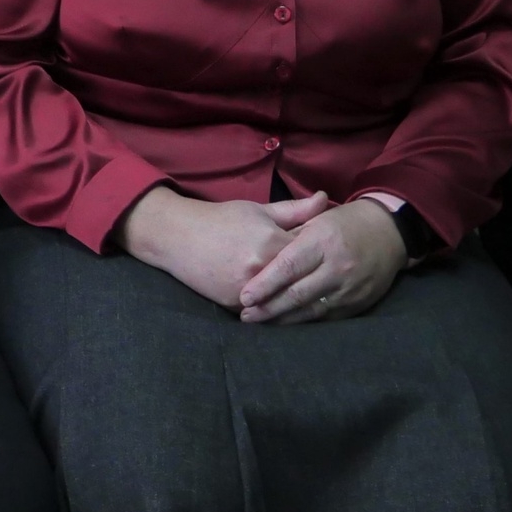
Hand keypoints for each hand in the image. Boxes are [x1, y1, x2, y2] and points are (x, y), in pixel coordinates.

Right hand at [117, 187, 335, 310]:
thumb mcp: (258, 210)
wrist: (178, 237)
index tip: (333, 256)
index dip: (322, 256)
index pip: (310, 255)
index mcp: (271, 242)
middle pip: (301, 281)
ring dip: (301, 302)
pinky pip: (265, 312)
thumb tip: (326, 200)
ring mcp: (247, 290)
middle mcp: (261, 269)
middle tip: (331, 282)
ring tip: (317, 299)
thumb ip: (294, 210)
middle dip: (316, 282)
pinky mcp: (235, 304)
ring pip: (285, 301)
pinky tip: (292, 309)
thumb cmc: (221, 219)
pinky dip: (278, 310)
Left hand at [236, 197, 406, 324]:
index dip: (265, 284)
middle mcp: (336, 268)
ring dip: (282, 319)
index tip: (245, 296)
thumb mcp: (316, 219)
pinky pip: (325, 317)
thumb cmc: (344, 223)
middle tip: (246, 315)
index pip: (288, 267)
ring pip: (310, 310)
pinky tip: (285, 324)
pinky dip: (303, 321)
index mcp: (322, 242)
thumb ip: (289, 235)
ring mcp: (349, 289)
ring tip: (259, 322)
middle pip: (297, 294)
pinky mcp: (357, 305)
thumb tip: (258, 253)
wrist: (389, 234)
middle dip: (268, 308)